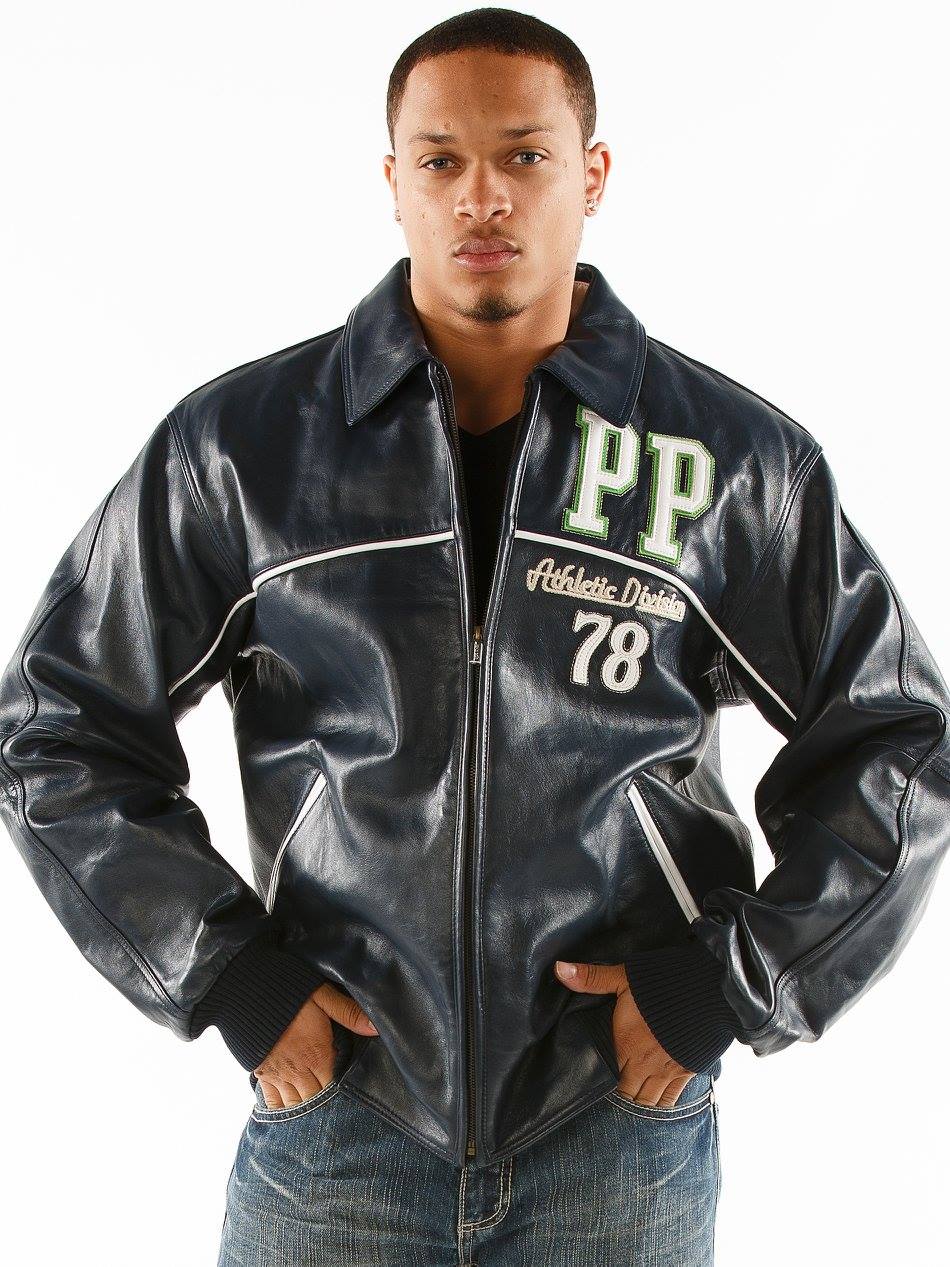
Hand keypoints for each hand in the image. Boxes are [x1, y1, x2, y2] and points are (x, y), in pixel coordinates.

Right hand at [253, 981, 377, 1108]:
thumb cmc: (289, 991)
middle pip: (316, 1100)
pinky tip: (288, 1109)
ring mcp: (278, 1074)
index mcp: (318, 1055)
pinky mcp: (261, 1073)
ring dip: (305, 1109)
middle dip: (324, 1105)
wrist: (246, 991)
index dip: (341, 1092)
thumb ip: (348, 1013)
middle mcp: (299, 1070)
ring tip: (314, 1113)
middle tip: (333, 1109)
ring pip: (295, 1105)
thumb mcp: (323, 996)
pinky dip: (281, 1109)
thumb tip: (377, 1026)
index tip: (349, 1095)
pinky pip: (272, 1101)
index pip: (334, 1086)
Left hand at [554, 959, 695, 1107]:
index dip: (599, 1081)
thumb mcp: (623, 975)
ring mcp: (667, 1070)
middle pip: (626, 1095)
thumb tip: (559, 969)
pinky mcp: (688, 1070)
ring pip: (647, 1102)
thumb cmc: (662, 981)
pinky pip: (671, 1099)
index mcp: (625, 1043)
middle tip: (614, 1089)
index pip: (606, 1076)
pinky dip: (662, 1103)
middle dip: (619, 1095)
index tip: (596, 1080)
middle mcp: (644, 1063)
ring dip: (638, 1100)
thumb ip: (592, 978)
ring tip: (632, 1094)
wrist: (708, 988)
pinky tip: (656, 1097)